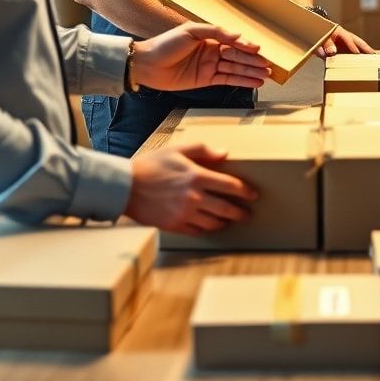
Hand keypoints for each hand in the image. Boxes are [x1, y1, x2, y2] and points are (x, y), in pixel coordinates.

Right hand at [126, 143, 257, 234]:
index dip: (245, 191)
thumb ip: (203, 150)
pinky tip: (209, 225)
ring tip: (229, 221)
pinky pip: (197, 230)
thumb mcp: (178, 150)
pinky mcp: (174, 225)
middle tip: (247, 214)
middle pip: (226, 208)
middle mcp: (194, 197)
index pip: (230, 186)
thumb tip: (224, 154)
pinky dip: (206, 229)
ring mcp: (184, 213)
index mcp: (197, 176)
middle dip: (240, 212)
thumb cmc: (152, 165)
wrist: (126, 186)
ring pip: (213, 222)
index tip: (253, 194)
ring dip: (225, 222)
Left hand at [130, 23, 269, 91]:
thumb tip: (238, 36)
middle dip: (254, 61)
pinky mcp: (206, 80)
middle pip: (238, 56)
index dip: (247, 46)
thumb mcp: (190, 31)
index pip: (234, 42)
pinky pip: (228, 80)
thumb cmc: (165, 44)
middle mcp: (213, 51)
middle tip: (270, 66)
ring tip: (268, 75)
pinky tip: (255, 82)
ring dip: (252, 72)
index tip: (259, 49)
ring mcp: (210, 66)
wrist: (146, 64)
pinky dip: (242, 81)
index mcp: (210, 37)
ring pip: (236, 69)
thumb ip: (216, 32)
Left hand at [316, 26, 373, 56]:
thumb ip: (325, 44)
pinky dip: (361, 55)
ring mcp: (346, 42)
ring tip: (373, 58)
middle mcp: (345, 36)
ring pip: (359, 46)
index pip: (347, 38)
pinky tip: (365, 61)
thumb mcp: (321, 38)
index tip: (356, 52)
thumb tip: (332, 52)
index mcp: (339, 31)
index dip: (352, 45)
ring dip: (366, 52)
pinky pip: (354, 51)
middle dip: (365, 48)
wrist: (317, 32)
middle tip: (373, 54)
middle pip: (358, 41)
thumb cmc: (319, 34)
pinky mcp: (345, 48)